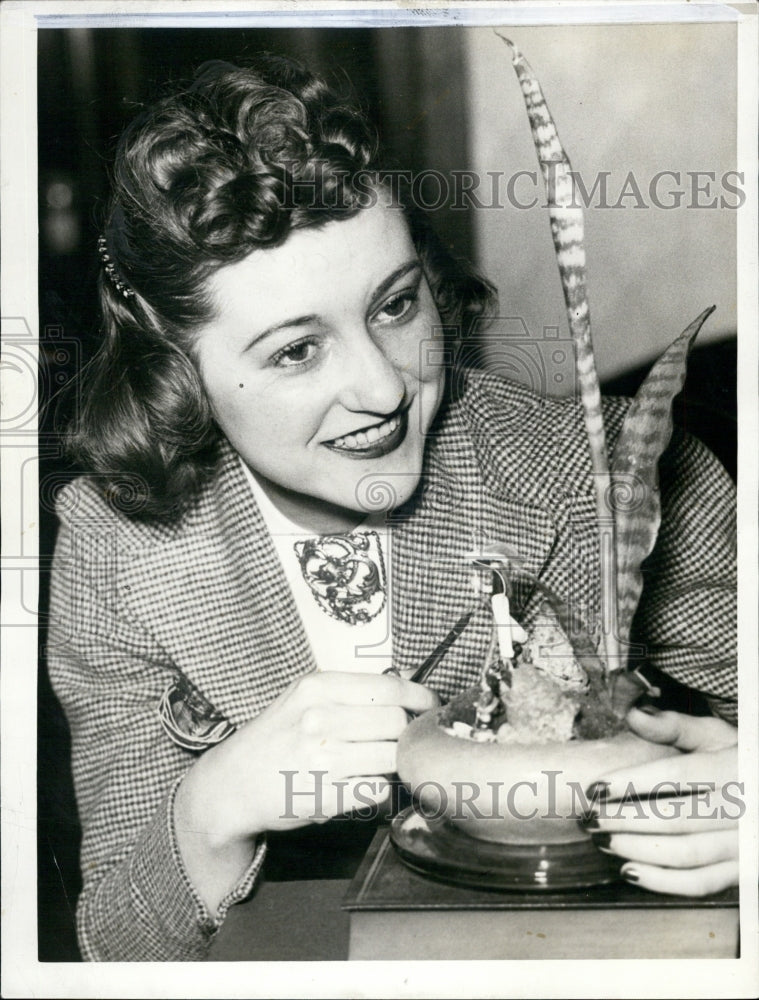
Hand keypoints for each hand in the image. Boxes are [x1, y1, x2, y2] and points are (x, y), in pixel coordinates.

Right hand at [174, 671, 436, 910]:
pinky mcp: (327, 797)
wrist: (232, 785)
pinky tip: (359, 783)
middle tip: (399, 739)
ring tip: (375, 762)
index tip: (430, 706)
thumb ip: (350, 691)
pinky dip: (376, 788)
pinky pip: (378, 789)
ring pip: (392, 757)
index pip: (390, 688)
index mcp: (318, 688)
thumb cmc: (275, 737)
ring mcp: (324, 760)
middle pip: (397, 723)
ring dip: (392, 762)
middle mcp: (321, 719)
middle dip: (404, 733)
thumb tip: (407, 686)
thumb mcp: (303, 698)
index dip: (420, 697)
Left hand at [584, 707, 739, 896]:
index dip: (632, 782)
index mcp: (733, 769)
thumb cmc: (737, 759)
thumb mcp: (714, 734)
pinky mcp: (743, 871)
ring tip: (600, 838)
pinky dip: (663, 882)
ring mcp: (745, 844)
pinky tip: (629, 870)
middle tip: (588, 817)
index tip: (594, 787)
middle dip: (624, 819)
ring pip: (685, 854)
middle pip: (675, 818)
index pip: (676, 776)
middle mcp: (744, 809)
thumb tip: (632, 713)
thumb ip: (674, 725)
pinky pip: (701, 884)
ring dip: (636, 849)